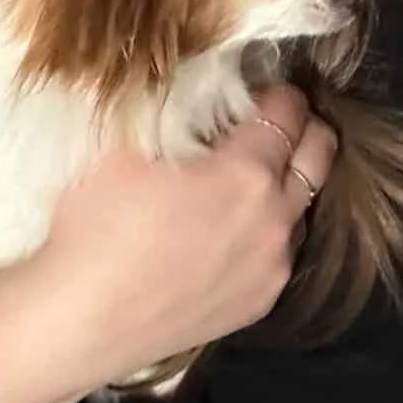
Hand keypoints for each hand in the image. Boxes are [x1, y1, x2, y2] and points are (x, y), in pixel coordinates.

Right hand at [0, 84, 335, 402]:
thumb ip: (175, 105)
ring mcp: (272, 268)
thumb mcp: (126, 141)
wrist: (82, 317)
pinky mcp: (259, 303)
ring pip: (304, 206)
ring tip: (241, 177)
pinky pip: (282, 251)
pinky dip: (268, 227)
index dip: (273, 90)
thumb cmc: (97, 222)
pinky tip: (226, 227)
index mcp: (248, 173)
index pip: (290, 111)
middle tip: (264, 119)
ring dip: (285, 182)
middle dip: (301, 126)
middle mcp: (276, 221)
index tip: (252, 86)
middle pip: (321, 153)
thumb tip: (203, 85)